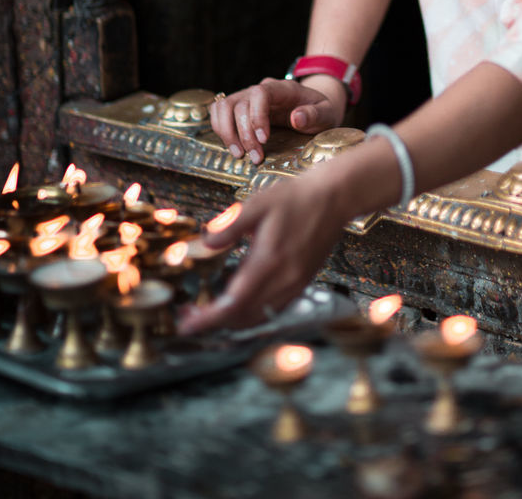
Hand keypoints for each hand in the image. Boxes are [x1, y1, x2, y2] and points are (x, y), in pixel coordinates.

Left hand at [177, 171, 346, 334]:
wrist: (333, 199)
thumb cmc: (297, 198)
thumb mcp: (258, 204)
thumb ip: (230, 226)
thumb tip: (204, 243)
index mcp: (270, 261)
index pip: (234, 302)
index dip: (209, 318)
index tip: (188, 324)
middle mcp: (284, 280)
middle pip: (244, 317)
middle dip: (214, 322)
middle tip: (190, 315)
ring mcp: (295, 285)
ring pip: (258, 317)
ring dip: (232, 320)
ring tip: (209, 312)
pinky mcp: (301, 284)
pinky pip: (273, 311)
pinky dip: (251, 315)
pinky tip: (239, 304)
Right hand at [210, 76, 345, 162]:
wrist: (314, 108)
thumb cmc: (320, 111)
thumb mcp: (326, 113)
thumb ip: (314, 114)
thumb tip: (297, 118)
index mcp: (282, 88)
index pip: (260, 93)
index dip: (257, 116)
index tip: (263, 139)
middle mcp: (261, 89)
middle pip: (239, 104)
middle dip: (244, 133)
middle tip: (255, 157)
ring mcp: (248, 97)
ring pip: (224, 107)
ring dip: (227, 133)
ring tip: (239, 155)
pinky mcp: (240, 108)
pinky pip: (220, 112)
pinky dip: (221, 129)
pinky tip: (233, 146)